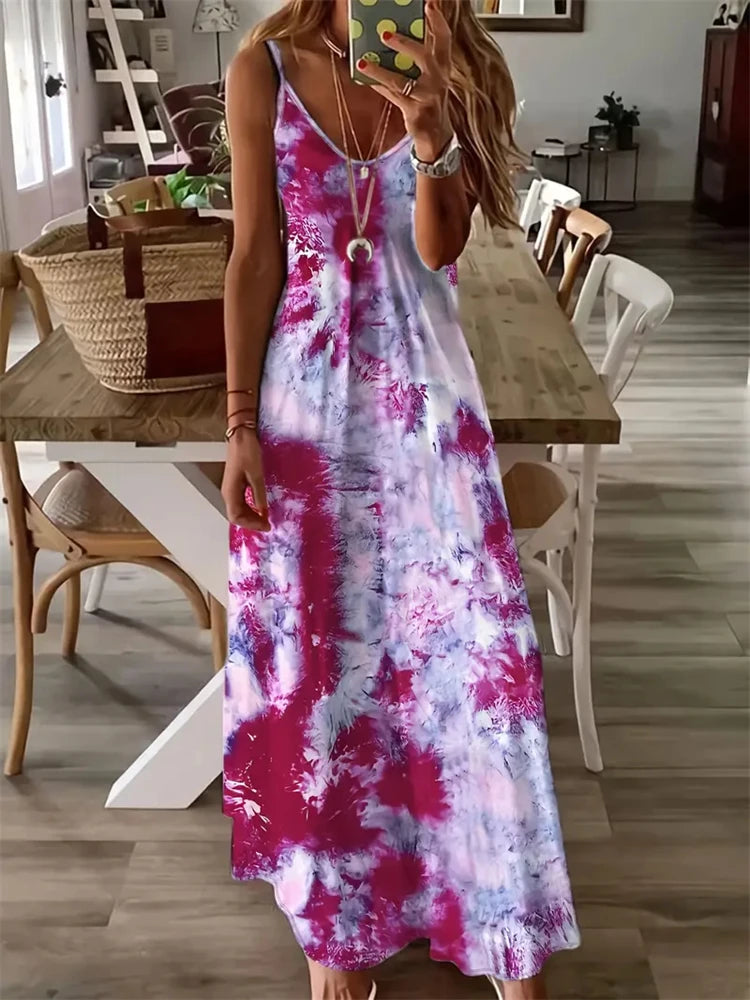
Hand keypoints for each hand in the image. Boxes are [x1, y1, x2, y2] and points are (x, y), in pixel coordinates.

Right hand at [221, 427, 270, 530]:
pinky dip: (250, 509)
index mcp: (230, 491)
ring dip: (251, 516)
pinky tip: (260, 508)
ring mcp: (231, 488)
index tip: (266, 526)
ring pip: (238, 510)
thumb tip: (263, 512)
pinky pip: (241, 502)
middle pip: (236, 515)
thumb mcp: (256, 475)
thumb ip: (259, 495)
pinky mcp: (236, 484)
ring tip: (265, 519)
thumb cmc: (247, 452)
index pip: (236, 516)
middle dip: (251, 522)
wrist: (241, 436)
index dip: (251, 524)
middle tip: (268, 524)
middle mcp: (228, 492)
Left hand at [359, 0, 452, 162]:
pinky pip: (393, 96)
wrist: (436, 135)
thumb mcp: (429, 77)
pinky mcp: (416, 113)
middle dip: (405, 43)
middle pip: (425, 57)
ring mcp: (427, 97)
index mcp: (443, 67)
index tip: (429, 5)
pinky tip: (365, 78)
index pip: (444, 40)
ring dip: (381, 71)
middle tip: (385, 34)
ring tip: (364, 61)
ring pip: (402, 81)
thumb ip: (417, 58)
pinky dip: (379, 86)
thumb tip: (391, 35)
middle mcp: (439, 80)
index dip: (438, 21)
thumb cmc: (428, 100)